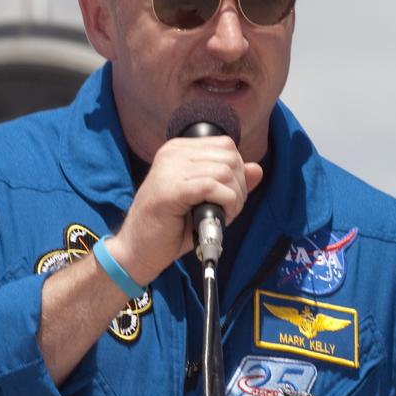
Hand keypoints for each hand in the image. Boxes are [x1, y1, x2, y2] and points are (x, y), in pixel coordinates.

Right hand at [111, 135, 262, 285]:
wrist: (137, 250)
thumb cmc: (169, 227)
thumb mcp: (205, 200)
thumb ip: (230, 182)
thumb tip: (257, 168)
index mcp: (178, 150)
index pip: (225, 145)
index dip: (238, 172)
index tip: (230, 197)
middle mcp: (172, 153)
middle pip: (229, 156)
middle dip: (240, 186)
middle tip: (229, 209)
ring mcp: (169, 170)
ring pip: (225, 172)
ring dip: (234, 198)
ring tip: (223, 215)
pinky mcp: (171, 190)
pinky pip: (213, 187)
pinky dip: (226, 204)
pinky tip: (221, 217)